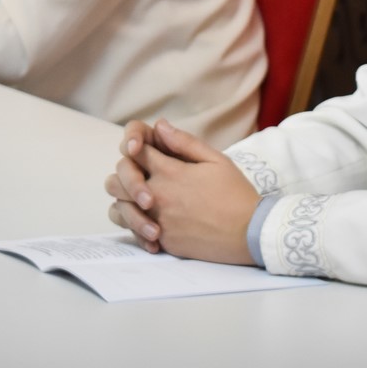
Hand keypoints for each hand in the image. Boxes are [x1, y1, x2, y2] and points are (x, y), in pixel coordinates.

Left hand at [106, 119, 258, 264]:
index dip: (136, 146)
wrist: (249, 233)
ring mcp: (157, 220)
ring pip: (118, 209)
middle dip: (124, 174)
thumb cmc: (236, 193)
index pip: (136, 152)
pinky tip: (150, 222)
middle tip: (139, 175)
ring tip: (140, 200)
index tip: (146, 150)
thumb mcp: (215, 160)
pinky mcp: (162, 241)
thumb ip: (185, 142)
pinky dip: (136, 226)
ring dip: (125, 201)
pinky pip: (133, 233)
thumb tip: (160, 126)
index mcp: (170, 172)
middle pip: (117, 180)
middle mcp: (158, 196)